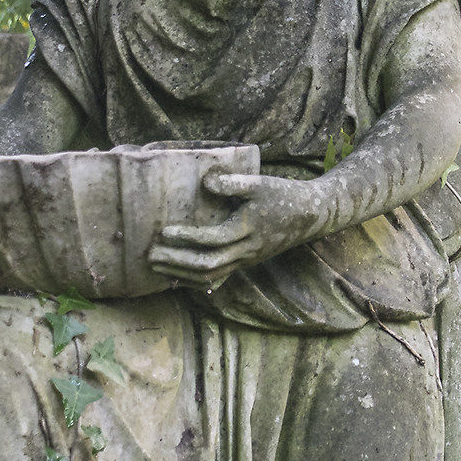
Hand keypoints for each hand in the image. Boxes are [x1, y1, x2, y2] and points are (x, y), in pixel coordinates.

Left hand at [148, 171, 327, 286]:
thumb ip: (233, 183)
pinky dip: (196, 280)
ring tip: (157, 267)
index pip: (212, 240)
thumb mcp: (260, 183)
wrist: (310, 216)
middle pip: (207, 266)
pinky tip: (178, 277)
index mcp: (248, 230)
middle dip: (176, 262)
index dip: (187, 238)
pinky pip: (219, 278)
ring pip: (211, 277)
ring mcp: (246, 260)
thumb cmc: (283, 195)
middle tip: (150, 256)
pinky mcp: (245, 262)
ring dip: (182, 274)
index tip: (164, 232)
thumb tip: (205, 180)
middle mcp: (246, 251)